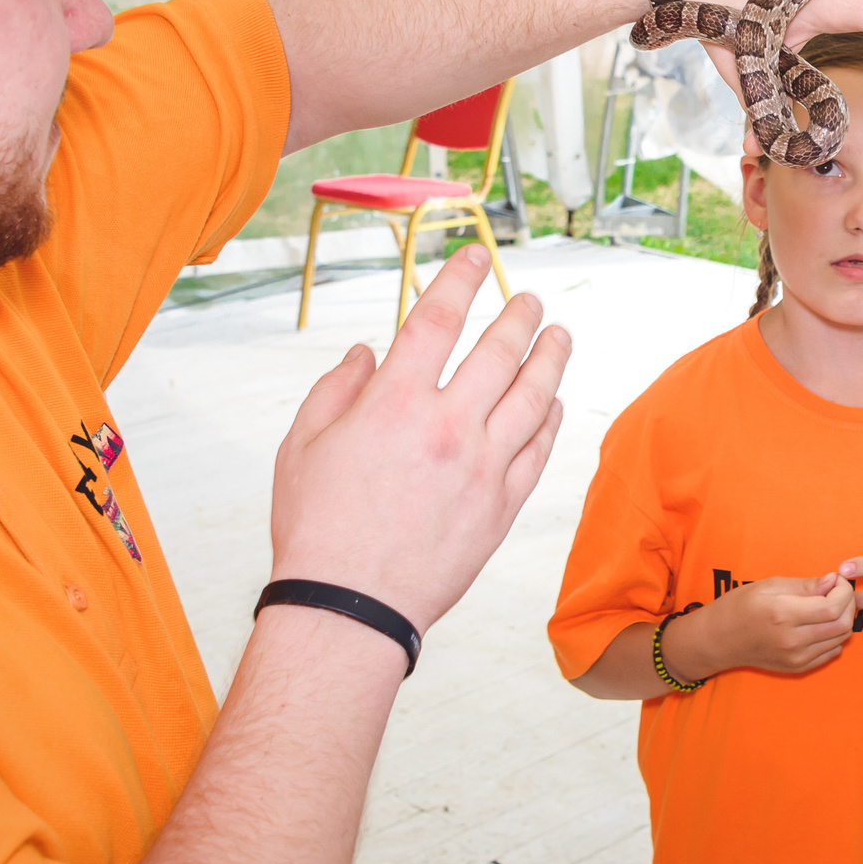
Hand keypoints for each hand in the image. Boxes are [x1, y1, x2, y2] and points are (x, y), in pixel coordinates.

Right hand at [269, 245, 567, 631]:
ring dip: (550, 359)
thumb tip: (366, 352)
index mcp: (394, 404)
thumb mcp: (302, 447)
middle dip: (518, 317)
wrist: (351, 606)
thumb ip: (335, 390)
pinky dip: (550, 420)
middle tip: (530, 300)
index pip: (437, 320)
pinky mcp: (502, 507)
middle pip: (498, 352)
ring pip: (533, 397)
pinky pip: (538, 451)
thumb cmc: (315, 527)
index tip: (475, 257)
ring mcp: (483, 467)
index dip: (459, 279)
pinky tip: (554, 403)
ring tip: (560, 335)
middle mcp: (447, 427)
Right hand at [677, 572, 857, 676]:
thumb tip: (833, 581)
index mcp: (783, 614)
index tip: (837, 579)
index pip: (833, 607)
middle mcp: (792, 640)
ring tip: (830, 604)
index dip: (844, 591)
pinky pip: (832, 652)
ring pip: (841, 639)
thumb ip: (804, 585)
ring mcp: (796, 658)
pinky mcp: (797, 668)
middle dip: (848, 604)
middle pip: (842, 624)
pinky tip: (821, 623)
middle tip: (838, 591)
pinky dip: (835, 635)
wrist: (716, 641)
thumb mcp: (768, 586)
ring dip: (843, 619)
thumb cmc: (738, 607)